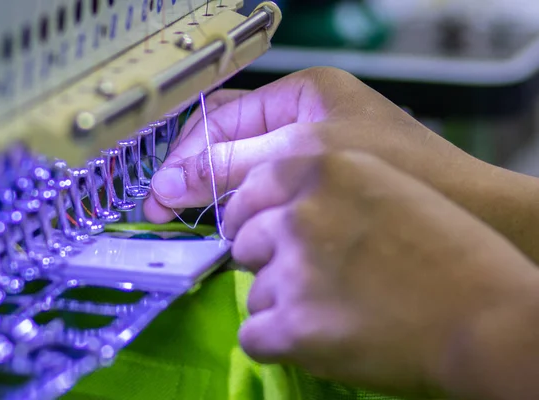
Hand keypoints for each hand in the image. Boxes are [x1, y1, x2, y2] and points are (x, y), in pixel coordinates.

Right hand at [143, 67, 478, 222]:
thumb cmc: (398, 170)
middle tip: (164, 211)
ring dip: (216, 197)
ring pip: (243, 173)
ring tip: (195, 223)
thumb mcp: (303, 157)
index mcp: (302, 94)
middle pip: (227, 142)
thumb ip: (234, 164)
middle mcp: (302, 121)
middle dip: (194, 175)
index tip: (160, 191)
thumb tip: (169, 181)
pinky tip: (233, 232)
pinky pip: (266, 196)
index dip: (185, 152)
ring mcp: (309, 156)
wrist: (469, 213)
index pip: (222, 115)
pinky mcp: (320, 190)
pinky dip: (244, 213)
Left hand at [224, 151, 538, 397]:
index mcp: (323, 168)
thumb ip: (325, 186)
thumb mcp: (386, 185)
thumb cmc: (448, 250)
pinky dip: (277, 340)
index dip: (254, 215)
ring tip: (329, 309)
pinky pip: (253, 334)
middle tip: (307, 275)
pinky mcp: (294, 327)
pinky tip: (314, 337)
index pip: (250, 189)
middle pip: (245, 240)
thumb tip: (277, 205)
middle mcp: (300, 214)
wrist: (486, 317)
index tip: (262, 230)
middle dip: (267, 260)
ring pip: (253, 292)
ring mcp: (293, 271)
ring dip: (281, 303)